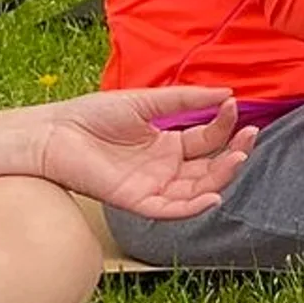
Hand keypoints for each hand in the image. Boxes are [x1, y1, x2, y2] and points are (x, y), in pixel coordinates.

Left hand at [25, 86, 251, 220]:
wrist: (55, 132)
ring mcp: (153, 185)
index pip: (209, 140)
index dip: (226, 126)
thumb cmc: (92, 115)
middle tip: (249, 136)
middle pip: (211, 168)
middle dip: (235, 154)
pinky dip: (194, 207)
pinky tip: (213, 196)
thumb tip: (228, 92)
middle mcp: (165, 168)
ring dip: (222, 177)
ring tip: (238, 158)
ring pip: (199, 190)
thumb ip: (186, 100)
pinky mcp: (136, 201)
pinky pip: (171, 210)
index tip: (234, 106)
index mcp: (169, 144)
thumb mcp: (147, 101)